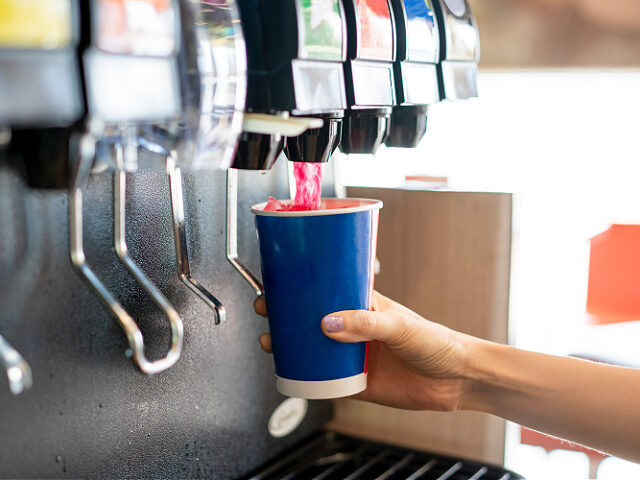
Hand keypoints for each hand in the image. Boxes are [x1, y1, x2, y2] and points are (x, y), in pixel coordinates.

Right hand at [254, 292, 473, 410]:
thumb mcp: (400, 326)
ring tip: (271, 343)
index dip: (301, 286)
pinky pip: (324, 380)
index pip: (326, 290)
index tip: (279, 283)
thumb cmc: (437, 342)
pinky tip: (292, 374)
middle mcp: (354, 328)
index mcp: (364, 305)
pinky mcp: (355, 382)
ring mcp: (353, 355)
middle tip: (267, 312)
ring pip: (312, 349)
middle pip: (311, 319)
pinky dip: (306, 377)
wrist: (456, 380)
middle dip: (286, 315)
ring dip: (289, 346)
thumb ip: (366, 323)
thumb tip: (328, 324)